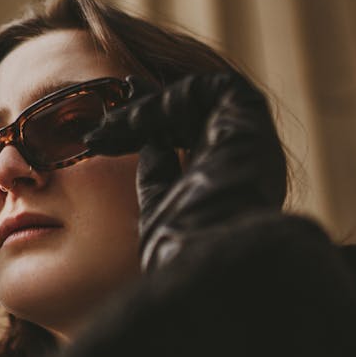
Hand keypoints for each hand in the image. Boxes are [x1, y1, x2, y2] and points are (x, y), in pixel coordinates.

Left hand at [85, 72, 287, 270]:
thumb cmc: (180, 256)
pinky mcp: (252, 120)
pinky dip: (169, 99)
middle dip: (143, 113)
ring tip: (108, 125)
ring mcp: (252, 141)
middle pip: (192, 118)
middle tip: (103, 120)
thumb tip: (146, 143)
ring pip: (199, 100)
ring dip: (148, 107)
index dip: (146, 132)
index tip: (105, 134)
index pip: (186, 144)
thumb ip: (158, 176)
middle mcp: (244, 163)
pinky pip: (209, 89)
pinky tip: (134, 121)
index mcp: (226, 190)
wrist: (206, 267)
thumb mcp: (159, 212)